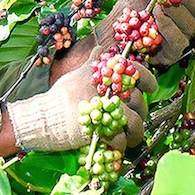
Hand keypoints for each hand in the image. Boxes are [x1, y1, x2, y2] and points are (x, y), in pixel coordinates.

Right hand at [6, 50, 146, 151]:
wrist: (43, 118)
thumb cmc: (59, 97)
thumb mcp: (76, 74)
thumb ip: (92, 63)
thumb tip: (101, 49)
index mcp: (105, 76)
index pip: (137, 73)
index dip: (149, 81)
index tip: (151, 89)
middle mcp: (108, 90)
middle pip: (138, 101)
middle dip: (140, 113)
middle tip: (132, 120)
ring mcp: (106, 110)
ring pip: (135, 123)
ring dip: (135, 133)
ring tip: (130, 138)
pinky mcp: (101, 131)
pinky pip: (121, 139)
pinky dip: (121, 145)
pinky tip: (115, 144)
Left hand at [94, 0, 194, 65]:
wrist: (111, 28)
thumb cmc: (131, 5)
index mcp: (187, 8)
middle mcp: (187, 25)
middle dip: (191, 0)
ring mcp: (180, 40)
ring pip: (190, 28)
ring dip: (176, 12)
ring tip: (160, 4)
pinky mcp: (169, 55)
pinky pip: (177, 43)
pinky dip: (168, 27)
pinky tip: (157, 17)